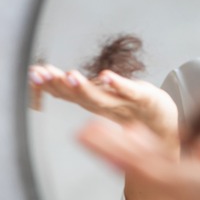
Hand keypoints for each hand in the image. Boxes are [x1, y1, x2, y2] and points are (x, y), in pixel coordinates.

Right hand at [28, 64, 177, 142]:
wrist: (165, 126)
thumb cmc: (135, 110)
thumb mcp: (106, 96)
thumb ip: (84, 88)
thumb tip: (56, 77)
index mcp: (95, 102)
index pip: (69, 93)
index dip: (50, 84)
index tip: (34, 73)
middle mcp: (107, 105)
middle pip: (80, 96)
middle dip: (60, 84)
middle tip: (43, 75)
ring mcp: (126, 103)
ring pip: (101, 97)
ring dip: (84, 87)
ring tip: (71, 75)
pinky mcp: (144, 98)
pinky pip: (130, 91)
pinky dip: (118, 84)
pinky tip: (106, 76)